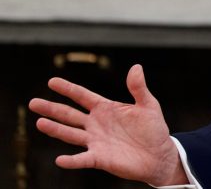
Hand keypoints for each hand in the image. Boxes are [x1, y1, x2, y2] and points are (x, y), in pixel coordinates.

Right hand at [28, 64, 188, 186]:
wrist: (160, 155)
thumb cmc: (154, 129)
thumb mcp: (148, 105)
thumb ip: (138, 88)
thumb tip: (136, 67)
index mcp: (106, 109)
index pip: (82, 96)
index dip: (68, 89)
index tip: (52, 81)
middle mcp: (96, 124)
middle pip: (69, 114)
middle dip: (52, 108)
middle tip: (33, 102)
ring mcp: (96, 141)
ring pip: (70, 134)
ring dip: (55, 129)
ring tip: (39, 122)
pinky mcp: (99, 158)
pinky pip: (82, 159)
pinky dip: (72, 160)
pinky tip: (60, 159)